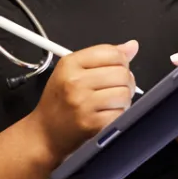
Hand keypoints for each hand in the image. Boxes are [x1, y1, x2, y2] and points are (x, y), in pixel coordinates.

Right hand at [27, 40, 138, 162]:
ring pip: (124, 93)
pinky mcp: (91, 123)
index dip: (122, 61)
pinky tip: (107, 114)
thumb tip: (132, 46)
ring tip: (111, 102)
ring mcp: (82, 103)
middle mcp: (75, 81)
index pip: (112, 53)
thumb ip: (103, 56)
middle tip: (116, 88)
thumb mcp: (73, 70)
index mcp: (70, 64)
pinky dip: (119, 114)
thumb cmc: (60, 100)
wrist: (45, 132)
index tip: (117, 68)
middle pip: (122, 73)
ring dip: (123, 99)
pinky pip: (120, 113)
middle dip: (126, 81)